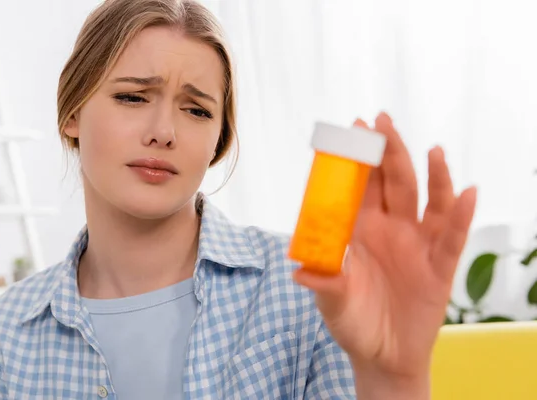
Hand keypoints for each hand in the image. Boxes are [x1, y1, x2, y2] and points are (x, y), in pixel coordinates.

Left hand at [294, 112, 476, 395]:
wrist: (381, 357)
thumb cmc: (353, 323)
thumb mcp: (334, 302)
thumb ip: (325, 283)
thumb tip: (299, 270)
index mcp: (360, 231)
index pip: (360, 187)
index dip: (357, 159)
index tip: (352, 129)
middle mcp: (390, 230)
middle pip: (393, 183)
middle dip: (388, 151)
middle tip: (381, 120)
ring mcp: (417, 245)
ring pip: (426, 202)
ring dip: (431, 175)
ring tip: (431, 149)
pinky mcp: (440, 267)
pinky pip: (453, 237)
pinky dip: (461, 215)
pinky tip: (467, 192)